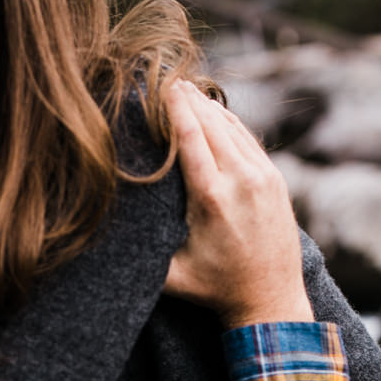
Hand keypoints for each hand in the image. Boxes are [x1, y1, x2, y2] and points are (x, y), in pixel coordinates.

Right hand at [163, 81, 312, 327]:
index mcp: (212, 199)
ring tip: (188, 91)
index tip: (162, 87)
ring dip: (209, 107)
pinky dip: (230, 123)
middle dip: (189, 101)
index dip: (175, 108)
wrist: (271, 300)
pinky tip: (215, 114)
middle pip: (211, 125)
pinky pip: (249, 140)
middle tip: (169, 79)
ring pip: (232, 128)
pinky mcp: (275, 180)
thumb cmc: (215, 289)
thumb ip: (144, 247)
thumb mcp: (172, 273)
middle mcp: (241, 181)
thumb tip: (105, 230)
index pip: (190, 138)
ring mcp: (263, 177)